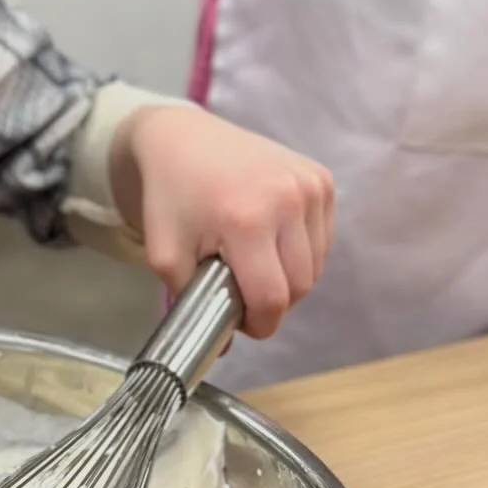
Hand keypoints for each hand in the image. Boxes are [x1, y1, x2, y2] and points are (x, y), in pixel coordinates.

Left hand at [110, 106, 333, 339]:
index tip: (242, 323)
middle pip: (300, 286)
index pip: (273, 298)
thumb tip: (223, 349)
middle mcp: (287, 200)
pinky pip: (322, 238)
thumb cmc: (170, 197)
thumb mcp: (164, 254)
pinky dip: (302, 250)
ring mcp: (309, 185)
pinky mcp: (321, 178)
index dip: (260, 323)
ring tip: (255, 263)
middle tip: (244, 293)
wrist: (181, 138)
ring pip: (316, 265)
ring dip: (290, 277)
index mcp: (246, 220)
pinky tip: (271, 238)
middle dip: (274, 302)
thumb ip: (190, 303)